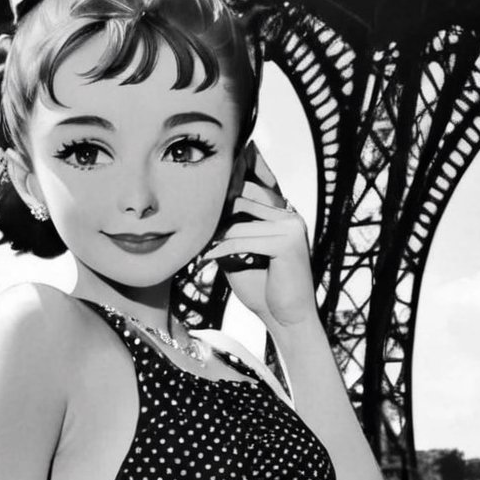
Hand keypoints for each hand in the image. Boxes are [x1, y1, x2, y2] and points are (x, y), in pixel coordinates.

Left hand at [198, 148, 316, 329]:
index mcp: (284, 213)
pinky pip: (243, 239)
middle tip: (188, 209)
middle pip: (246, 193)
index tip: (214, 159)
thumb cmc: (261, 287)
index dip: (240, 167)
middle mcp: (290, 214)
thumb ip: (228, 229)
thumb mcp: (239, 252)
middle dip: (217, 202)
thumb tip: (199, 211)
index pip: (260, 180)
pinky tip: (204, 258)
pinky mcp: (287, 243)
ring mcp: (292, 226)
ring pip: (240, 217)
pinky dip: (220, 250)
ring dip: (213, 230)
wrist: (286, 320)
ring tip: (195, 239)